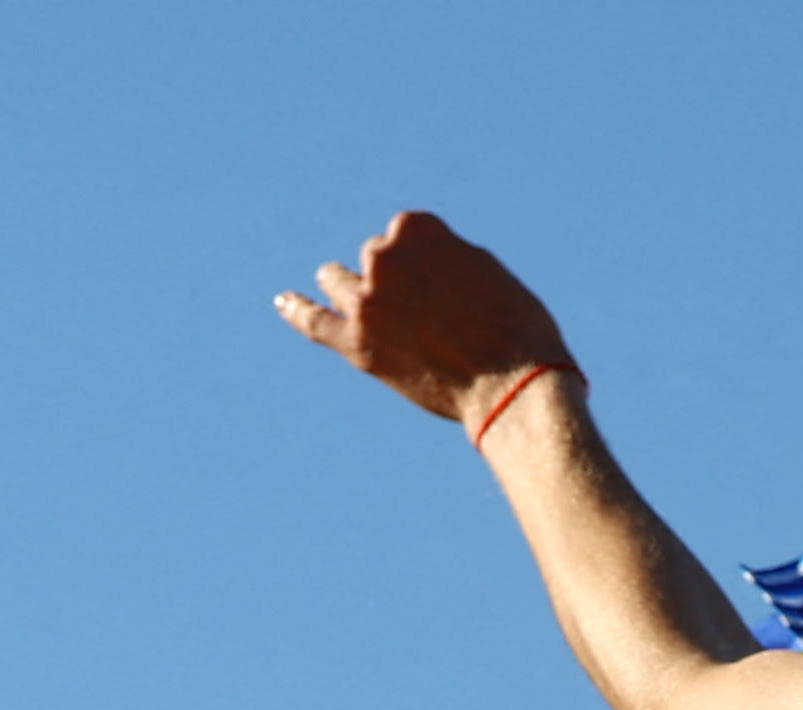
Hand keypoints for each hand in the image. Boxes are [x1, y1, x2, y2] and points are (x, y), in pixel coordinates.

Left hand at [273, 210, 572, 432]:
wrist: (514, 388)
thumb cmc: (517, 330)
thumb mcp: (486, 271)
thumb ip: (444, 258)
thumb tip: (420, 266)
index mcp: (416, 229)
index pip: (405, 233)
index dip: (428, 261)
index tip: (449, 285)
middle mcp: (383, 256)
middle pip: (376, 258)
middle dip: (397, 278)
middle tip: (433, 313)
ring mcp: (365, 301)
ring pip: (339, 280)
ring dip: (348, 285)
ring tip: (359, 298)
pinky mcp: (357, 345)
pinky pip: (314, 321)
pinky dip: (298, 310)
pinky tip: (284, 302)